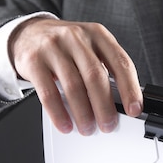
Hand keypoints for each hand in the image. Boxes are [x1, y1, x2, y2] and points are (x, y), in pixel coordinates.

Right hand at [9, 17, 143, 134]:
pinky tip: (65, 124)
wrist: (28, 33)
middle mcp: (76, 38)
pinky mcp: (33, 60)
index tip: (134, 109)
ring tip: (88, 128)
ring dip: (83, 113)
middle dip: (104, 106)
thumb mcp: (89, 49)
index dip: (130, 89)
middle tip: (108, 125)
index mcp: (98, 35)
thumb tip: (121, 104)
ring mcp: (53, 47)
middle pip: (95, 76)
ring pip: (73, 86)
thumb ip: (105, 69)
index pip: (121, 62)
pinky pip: (48, 92)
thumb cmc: (66, 47)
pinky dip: (59, 113)